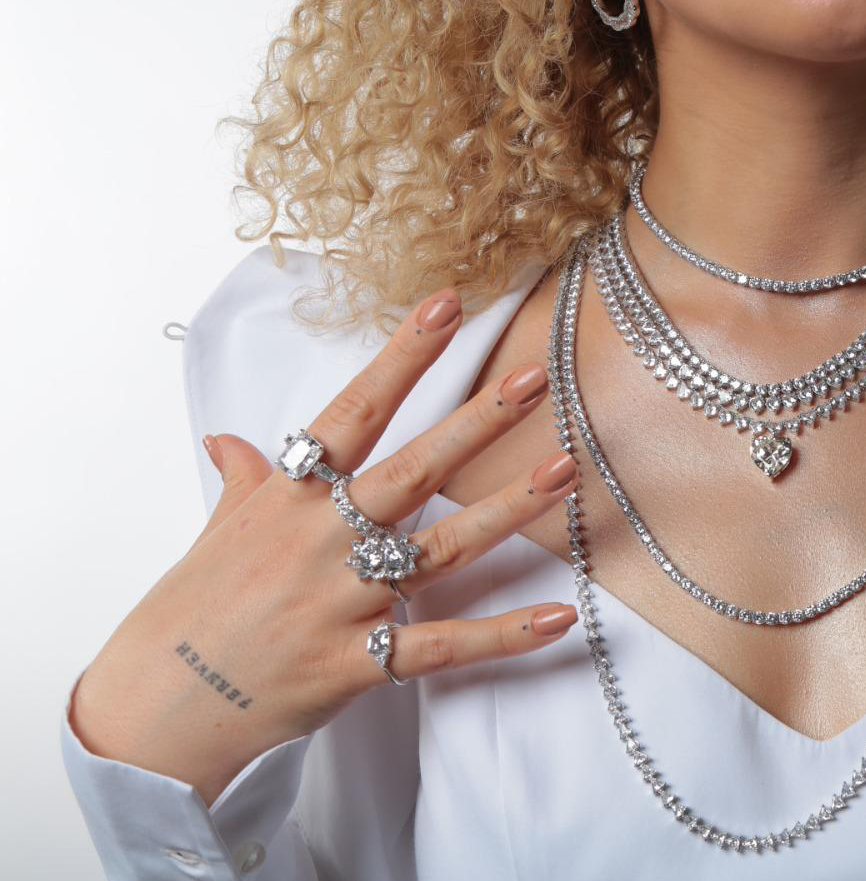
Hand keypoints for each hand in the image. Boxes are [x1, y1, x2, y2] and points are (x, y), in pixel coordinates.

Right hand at [69, 287, 579, 804]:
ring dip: (507, 509)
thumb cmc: (194, 608)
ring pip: (441, 549)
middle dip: (476, 421)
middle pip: (412, 469)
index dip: (403, 356)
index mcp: (289, 498)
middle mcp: (320, 541)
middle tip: (536, 377)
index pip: (355, 411)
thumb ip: (247, 482)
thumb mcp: (218, 530)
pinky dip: (503, 635)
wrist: (160, 702)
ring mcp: (342, 602)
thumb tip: (232, 440)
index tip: (448, 304)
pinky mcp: (357, 662)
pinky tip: (560, 615)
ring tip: (565, 468)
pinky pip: (442, 645)